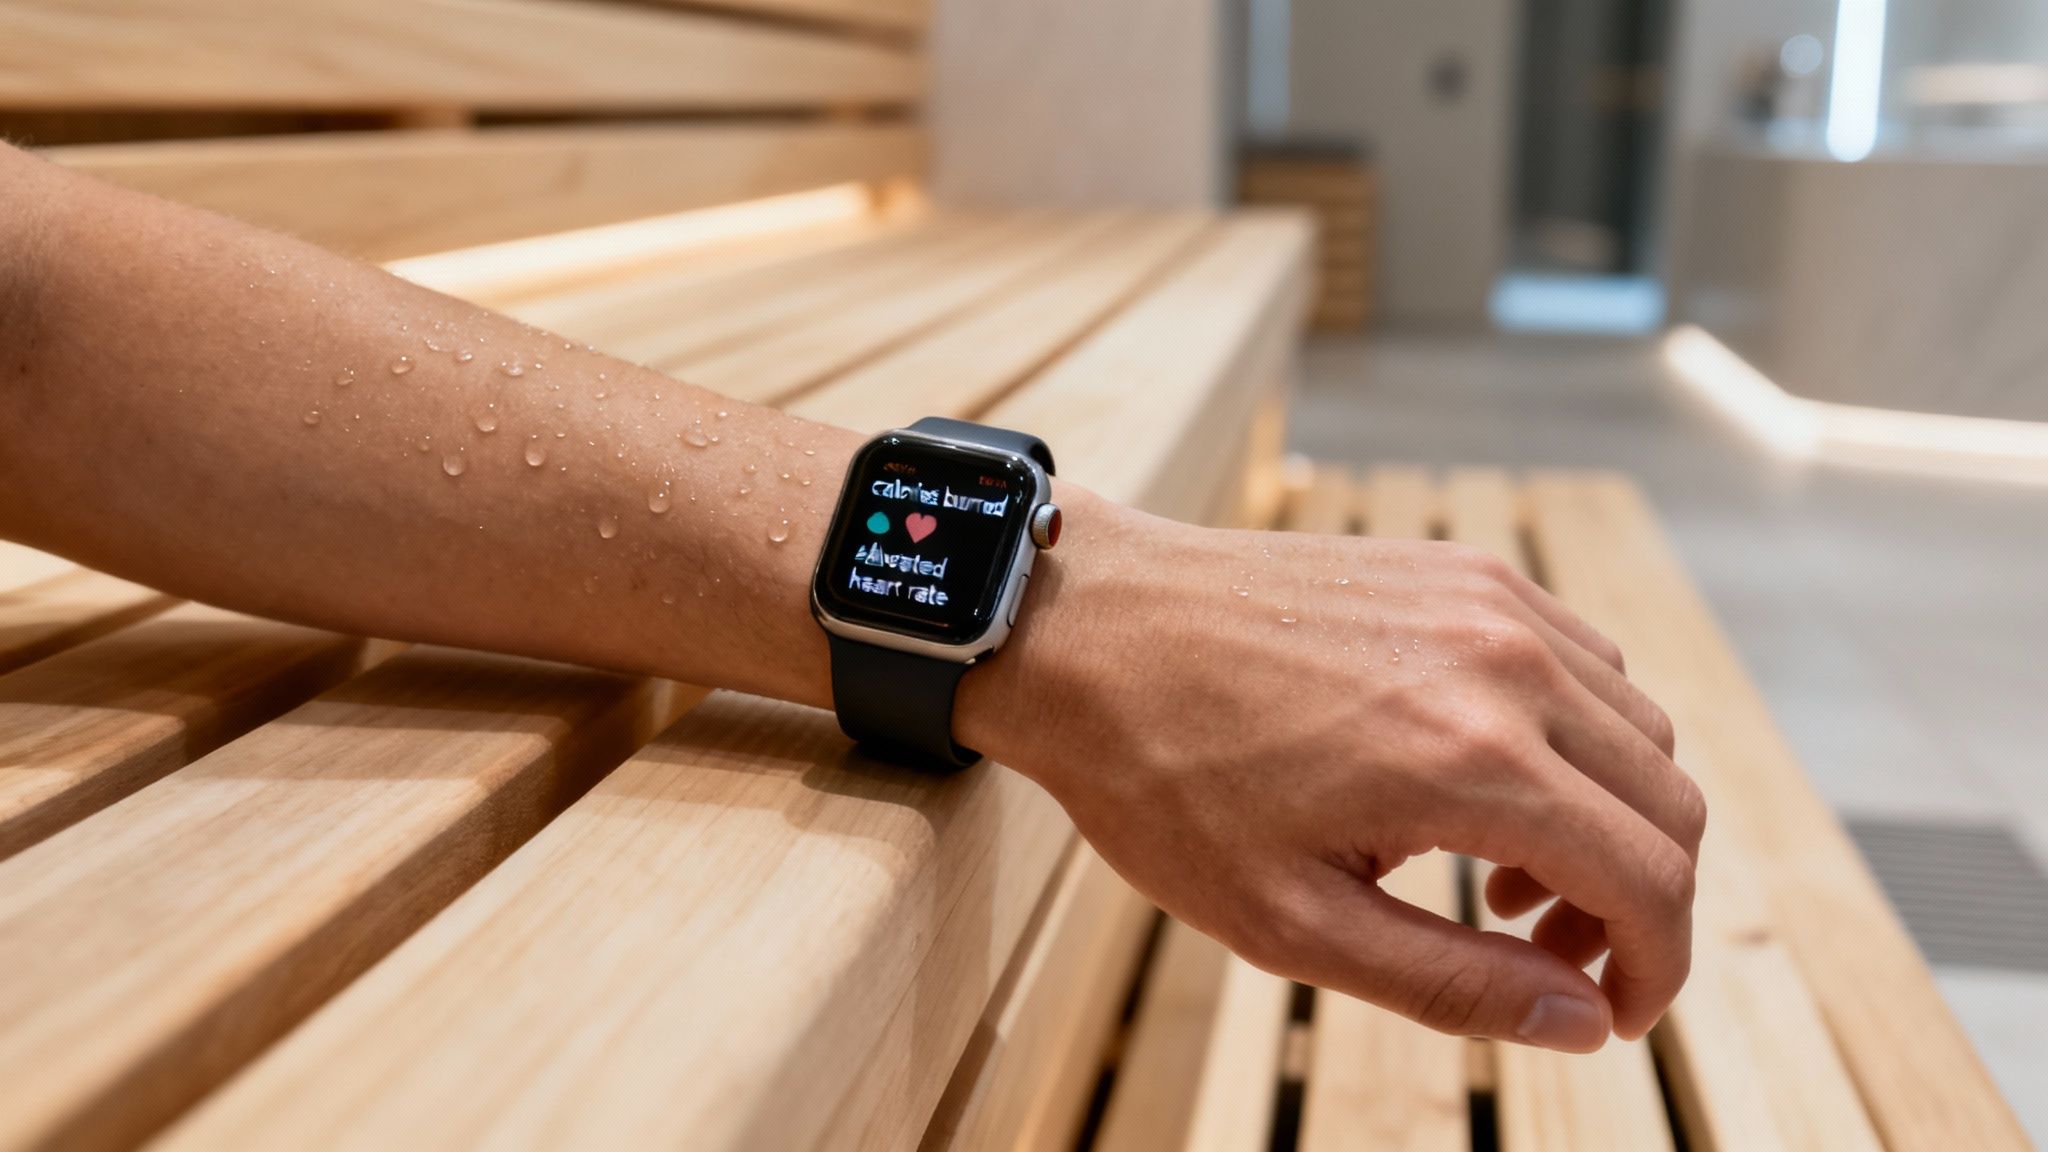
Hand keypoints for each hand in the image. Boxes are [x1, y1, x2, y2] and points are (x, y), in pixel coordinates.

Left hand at [962, 494, 1703, 1052]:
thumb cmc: (1165, 778)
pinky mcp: (1462, 568)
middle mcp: (1508, 665)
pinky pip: (1582, 660)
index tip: (1613, 1015)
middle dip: (1639, 904)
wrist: (1088, 627)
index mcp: (1473, 761)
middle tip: (1545, 954)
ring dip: (1607, 819)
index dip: (1655, 969)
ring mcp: (1490, 601)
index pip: (1651, 879)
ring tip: (1499, 874)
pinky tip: (1481, 779)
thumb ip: (1453, 982)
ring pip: (1636, 728)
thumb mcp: (1292, 922)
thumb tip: (1580, 1023)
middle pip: (1668, 802)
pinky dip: (1574, 739)